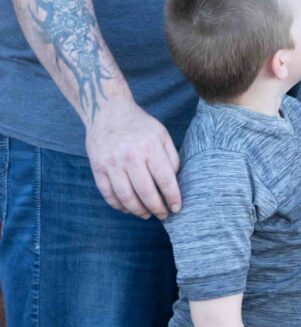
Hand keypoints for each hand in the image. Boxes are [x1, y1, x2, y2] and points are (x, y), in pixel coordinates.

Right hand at [85, 98, 180, 218]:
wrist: (108, 111)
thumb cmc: (139, 124)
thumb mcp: (161, 133)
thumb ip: (171, 156)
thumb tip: (174, 182)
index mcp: (150, 146)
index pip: (164, 179)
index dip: (172, 197)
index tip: (176, 208)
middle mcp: (130, 156)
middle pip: (146, 192)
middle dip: (157, 208)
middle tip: (163, 215)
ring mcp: (112, 163)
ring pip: (127, 198)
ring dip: (138, 211)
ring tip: (146, 214)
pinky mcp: (98, 168)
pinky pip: (109, 195)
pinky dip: (119, 206)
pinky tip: (128, 208)